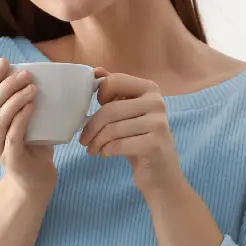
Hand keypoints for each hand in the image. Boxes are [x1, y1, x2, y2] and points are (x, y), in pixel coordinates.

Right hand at [0, 59, 56, 196]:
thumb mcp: (21, 114)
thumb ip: (11, 96)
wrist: (36, 174)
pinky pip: (13, 134)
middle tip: (27, 73)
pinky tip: (32, 106)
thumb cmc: (30, 139)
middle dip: (7, 84)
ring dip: (15, 99)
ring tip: (32, 88)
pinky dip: (22, 118)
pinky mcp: (10, 158)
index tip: (5, 61)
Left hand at [78, 69, 181, 193]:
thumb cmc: (140, 140)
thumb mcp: (128, 114)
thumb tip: (97, 71)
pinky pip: (118, 144)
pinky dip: (106, 151)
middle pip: (110, 109)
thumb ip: (116, 92)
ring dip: (96, 142)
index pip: (114, 81)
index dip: (100, 95)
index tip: (96, 109)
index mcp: (150, 89)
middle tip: (83, 140)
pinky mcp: (155, 144)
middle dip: (91, 127)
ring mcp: (158, 123)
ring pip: (112, 129)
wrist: (161, 174)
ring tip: (92, 150)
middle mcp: (157, 102)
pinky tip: (106, 154)